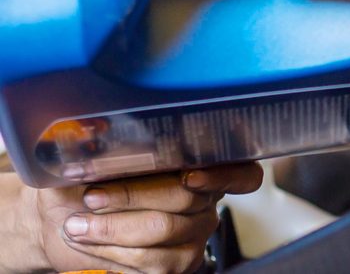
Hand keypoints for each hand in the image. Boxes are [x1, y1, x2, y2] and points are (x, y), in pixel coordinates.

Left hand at [17, 163, 262, 273]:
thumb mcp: (101, 155)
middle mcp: (206, 202)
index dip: (224, 175)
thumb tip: (107, 128)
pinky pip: (151, 260)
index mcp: (199, 166)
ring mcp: (194, 235)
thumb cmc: (89, 181)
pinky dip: (110, 251)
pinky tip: (87, 241)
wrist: (67, 218)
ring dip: (112, 227)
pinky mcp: (177, 264)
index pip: (242, 173)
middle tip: (92, 196)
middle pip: (186, 197)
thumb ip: (115, 143)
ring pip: (163, 230)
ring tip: (77, 223)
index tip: (189, 176)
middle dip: (132, 196)